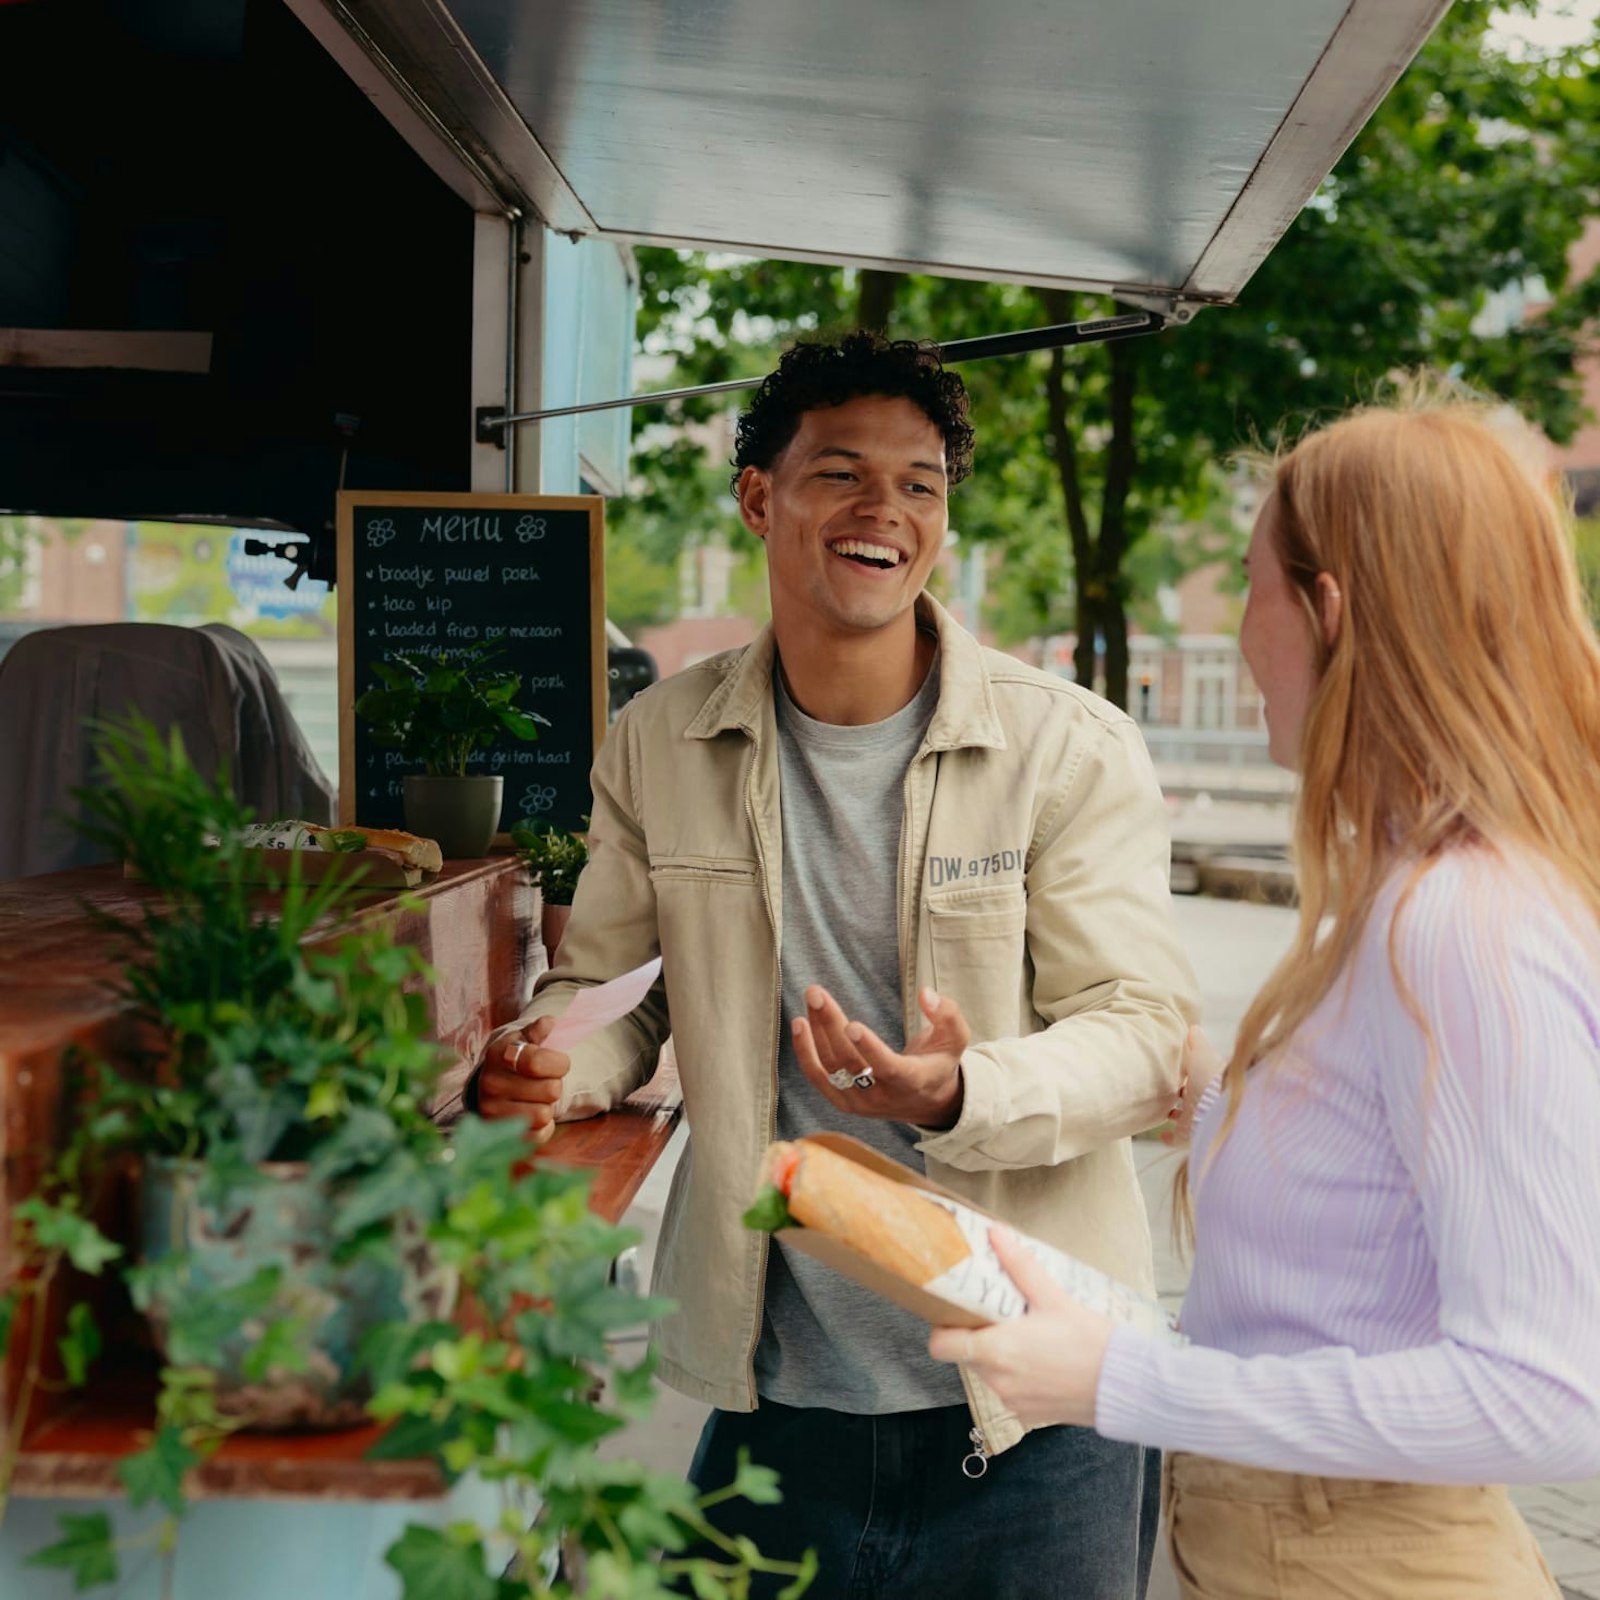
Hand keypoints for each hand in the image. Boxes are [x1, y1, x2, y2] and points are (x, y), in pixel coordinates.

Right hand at [475, 1014, 569, 1142]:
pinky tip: (532, 1112)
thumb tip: (549, 1023)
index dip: (559, 1063)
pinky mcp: (500, 1133)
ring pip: (545, 1114)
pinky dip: (543, 1125)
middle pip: (551, 1090)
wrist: (493, 1084)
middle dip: (555, 1084)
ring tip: (536, 1097)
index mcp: (498, 1054)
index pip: (538, 1062)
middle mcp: (490, 1083)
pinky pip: (539, 1134)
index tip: (558, 1062)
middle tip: (544, 1081)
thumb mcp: (524, 1039)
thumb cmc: (516, 1059)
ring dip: (548, 1106)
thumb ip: (538, 1031)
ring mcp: (492, 1111)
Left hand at [792, 985, 969, 1128]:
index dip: (869, 1048)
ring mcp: (860, 1103)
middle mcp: (883, 1096)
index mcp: (911, 1081)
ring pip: (831, 1066)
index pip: (887, 1067)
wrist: (926, 1101)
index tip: (852, 1024)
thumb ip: (947, 1014)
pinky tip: (799, 1025)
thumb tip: (926, 994)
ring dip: (816, 1030)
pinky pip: (818, 1078)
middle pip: (850, 1061)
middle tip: (816, 993)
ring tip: (812, 998)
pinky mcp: (843, 1102)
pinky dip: (805, 1052)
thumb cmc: (939, 1061)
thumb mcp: (956, 1038)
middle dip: (830, 1024)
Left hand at [928, 1227, 1114, 1429]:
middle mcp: (998, 1381)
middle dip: (978, 1334)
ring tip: (1026, 1333)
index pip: (940, 1345)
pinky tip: (1042, 1358)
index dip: (944, 1326)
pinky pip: (1010, 1390)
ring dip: (999, 1354)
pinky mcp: (1030, 1415)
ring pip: (989, 1372)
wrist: (1126, 1386)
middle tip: (999, 1313)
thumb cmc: (1091, 1342)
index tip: (958, 1311)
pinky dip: (1018, 1374)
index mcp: (996, 1351)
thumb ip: (1018, 1265)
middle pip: (966, 1355)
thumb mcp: (1053, 1297)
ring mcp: (1013, 1401)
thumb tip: (995, 1234)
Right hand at [1164, 1025, 1224, 1147]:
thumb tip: (1193, 1027)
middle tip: (1166, 1088)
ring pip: (1184, 1116)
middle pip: (1190, 1096)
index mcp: (1206, 1080)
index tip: (1176, 1067)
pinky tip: (1161, 1135)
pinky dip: (1169, 1138)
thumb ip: (1197, 1042)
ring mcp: (1197, 1118)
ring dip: (1173, 1114)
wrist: (1218, 1108)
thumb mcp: (1203, 1053)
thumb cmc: (1211, 1078)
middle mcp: (1203, 1100)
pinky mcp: (1190, 1133)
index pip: (1197, 1075)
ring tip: (1160, 1109)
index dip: (1188, 1071)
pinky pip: (1178, 1137)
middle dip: (1180, 1093)